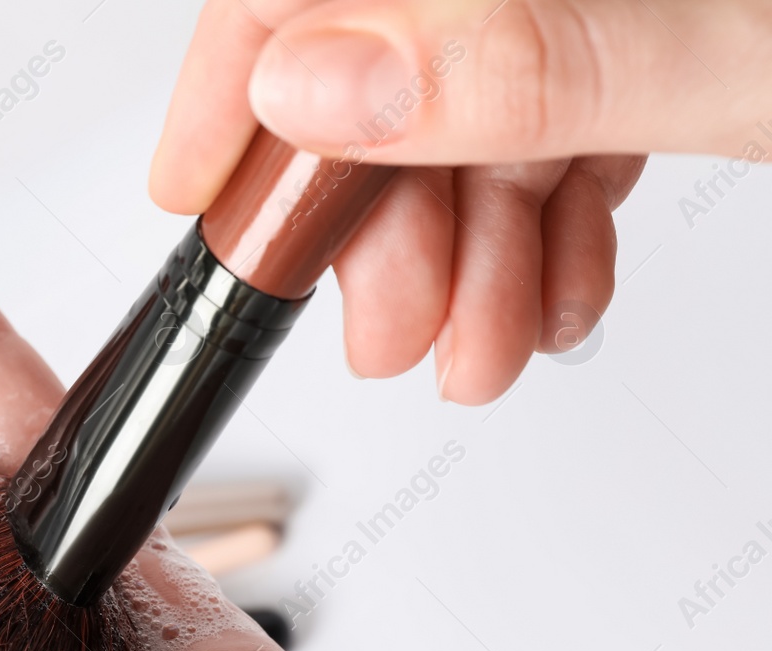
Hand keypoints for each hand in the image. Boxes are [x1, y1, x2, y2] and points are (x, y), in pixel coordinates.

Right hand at [156, 0, 767, 402]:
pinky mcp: (648, 40)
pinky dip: (538, 233)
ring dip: (459, 258)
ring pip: (468, 120)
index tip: (198, 197)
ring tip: (477, 348)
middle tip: (386, 333)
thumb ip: (523, 62)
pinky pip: (550, 133)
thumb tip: (317, 85)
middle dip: (375, 225)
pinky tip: (548, 294)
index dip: (236, 82)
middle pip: (388, 63)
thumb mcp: (732, 54)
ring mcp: (600, 0)